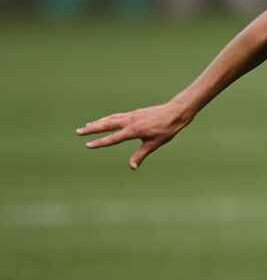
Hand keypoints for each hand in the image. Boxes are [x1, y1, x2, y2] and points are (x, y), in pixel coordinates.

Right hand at [77, 102, 191, 169]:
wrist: (175, 112)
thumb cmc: (166, 130)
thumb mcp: (154, 144)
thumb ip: (141, 155)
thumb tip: (132, 167)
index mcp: (132, 131)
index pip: (112, 138)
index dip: (99, 142)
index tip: (87, 145)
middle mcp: (129, 121)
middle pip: (106, 125)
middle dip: (91, 129)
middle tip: (78, 131)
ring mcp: (131, 116)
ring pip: (110, 119)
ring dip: (97, 122)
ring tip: (86, 126)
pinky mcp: (134, 113)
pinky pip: (117, 116)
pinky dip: (108, 118)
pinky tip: (105, 120)